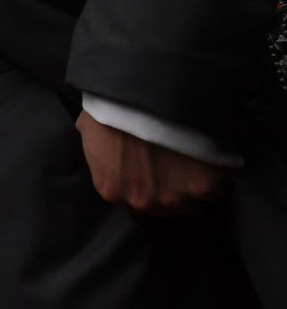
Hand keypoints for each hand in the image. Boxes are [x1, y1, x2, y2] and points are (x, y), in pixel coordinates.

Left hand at [77, 112, 225, 216]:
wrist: (141, 98)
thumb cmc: (111, 109)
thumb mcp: (90, 131)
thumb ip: (96, 150)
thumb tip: (101, 146)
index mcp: (112, 192)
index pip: (140, 205)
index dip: (153, 190)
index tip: (162, 176)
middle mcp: (142, 203)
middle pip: (168, 210)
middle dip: (174, 191)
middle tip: (182, 169)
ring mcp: (172, 198)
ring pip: (194, 205)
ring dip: (196, 188)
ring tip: (199, 167)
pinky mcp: (201, 188)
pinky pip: (218, 191)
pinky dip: (219, 179)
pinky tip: (214, 163)